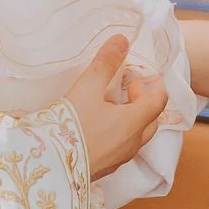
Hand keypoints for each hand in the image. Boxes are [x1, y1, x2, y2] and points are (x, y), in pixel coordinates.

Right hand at [64, 35, 167, 180]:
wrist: (49, 167)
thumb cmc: (70, 127)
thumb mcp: (87, 89)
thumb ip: (105, 64)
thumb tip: (121, 41)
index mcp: (133, 122)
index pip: (158, 101)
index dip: (156, 84)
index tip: (147, 73)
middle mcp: (131, 143)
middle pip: (150, 119)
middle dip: (144, 100)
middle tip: (128, 86)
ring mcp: (119, 158)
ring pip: (137, 135)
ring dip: (132, 117)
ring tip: (111, 104)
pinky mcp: (105, 167)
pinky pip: (122, 147)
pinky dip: (120, 132)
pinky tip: (98, 125)